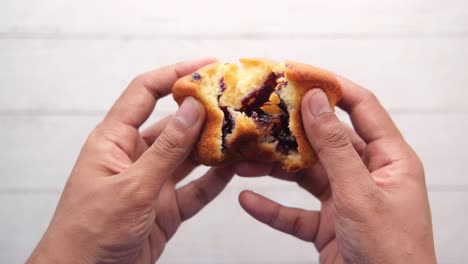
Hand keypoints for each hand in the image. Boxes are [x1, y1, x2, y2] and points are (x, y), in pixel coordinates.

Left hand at [27, 58, 233, 263]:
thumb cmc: (91, 230)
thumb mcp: (132, 186)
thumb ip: (166, 149)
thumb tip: (192, 109)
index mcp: (114, 140)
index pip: (144, 93)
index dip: (174, 74)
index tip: (206, 66)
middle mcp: (135, 156)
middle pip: (173, 124)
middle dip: (203, 112)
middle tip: (235, 101)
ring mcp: (153, 182)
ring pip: (188, 156)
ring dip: (213, 146)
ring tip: (242, 132)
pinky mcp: (166, 207)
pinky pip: (196, 188)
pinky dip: (214, 180)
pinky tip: (234, 167)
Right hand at [234, 77, 436, 262]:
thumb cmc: (391, 253)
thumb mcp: (359, 193)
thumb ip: (334, 147)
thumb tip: (316, 101)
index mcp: (389, 159)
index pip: (361, 107)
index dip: (331, 86)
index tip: (298, 73)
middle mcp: (367, 174)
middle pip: (325, 140)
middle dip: (292, 129)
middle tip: (261, 113)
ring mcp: (346, 200)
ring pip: (306, 175)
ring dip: (276, 169)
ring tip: (245, 158)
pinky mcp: (328, 226)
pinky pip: (295, 213)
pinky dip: (272, 208)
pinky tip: (248, 200)